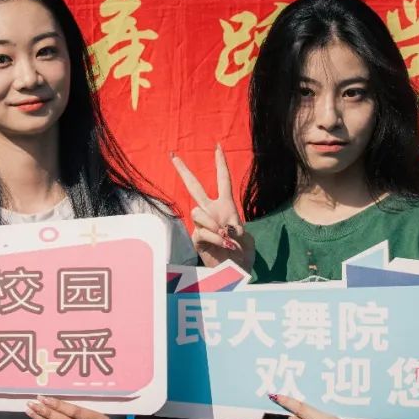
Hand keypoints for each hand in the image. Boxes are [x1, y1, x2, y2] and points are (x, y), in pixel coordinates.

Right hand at [171, 144, 254, 270]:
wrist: (236, 272)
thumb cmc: (243, 254)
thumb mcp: (245, 237)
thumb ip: (235, 228)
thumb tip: (221, 227)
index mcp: (226, 206)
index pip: (223, 180)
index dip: (221, 164)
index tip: (218, 146)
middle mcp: (211, 212)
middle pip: (194, 186)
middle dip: (183, 170)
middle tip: (173, 156)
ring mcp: (202, 224)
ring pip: (197, 211)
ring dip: (213, 223)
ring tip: (226, 236)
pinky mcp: (196, 238)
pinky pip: (201, 230)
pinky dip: (215, 237)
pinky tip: (224, 243)